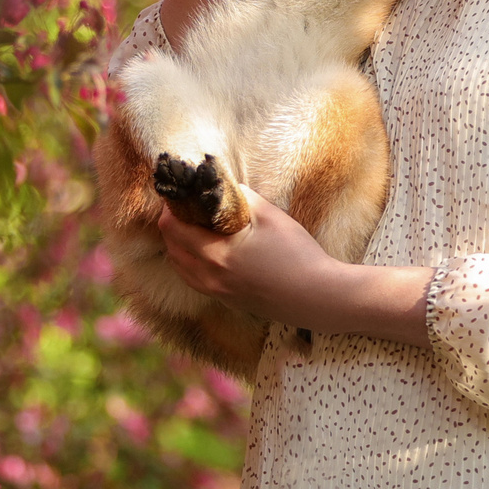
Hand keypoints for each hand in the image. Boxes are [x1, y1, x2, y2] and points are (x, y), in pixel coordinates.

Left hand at [157, 193, 339, 327]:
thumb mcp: (270, 215)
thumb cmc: (297, 254)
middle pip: (171, 247)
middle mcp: (209, 277)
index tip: (182, 194)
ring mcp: (216, 293)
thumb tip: (223, 187)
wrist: (317, 297)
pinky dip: (191, 262)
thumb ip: (241, 198)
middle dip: (173, 224)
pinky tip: (208, 250)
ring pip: (180, 267)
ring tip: (196, 226)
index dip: (172, 207)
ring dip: (180, 245)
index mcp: (216, 255)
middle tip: (189, 207)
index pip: (172, 228)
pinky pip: (194, 279)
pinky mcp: (226, 301)